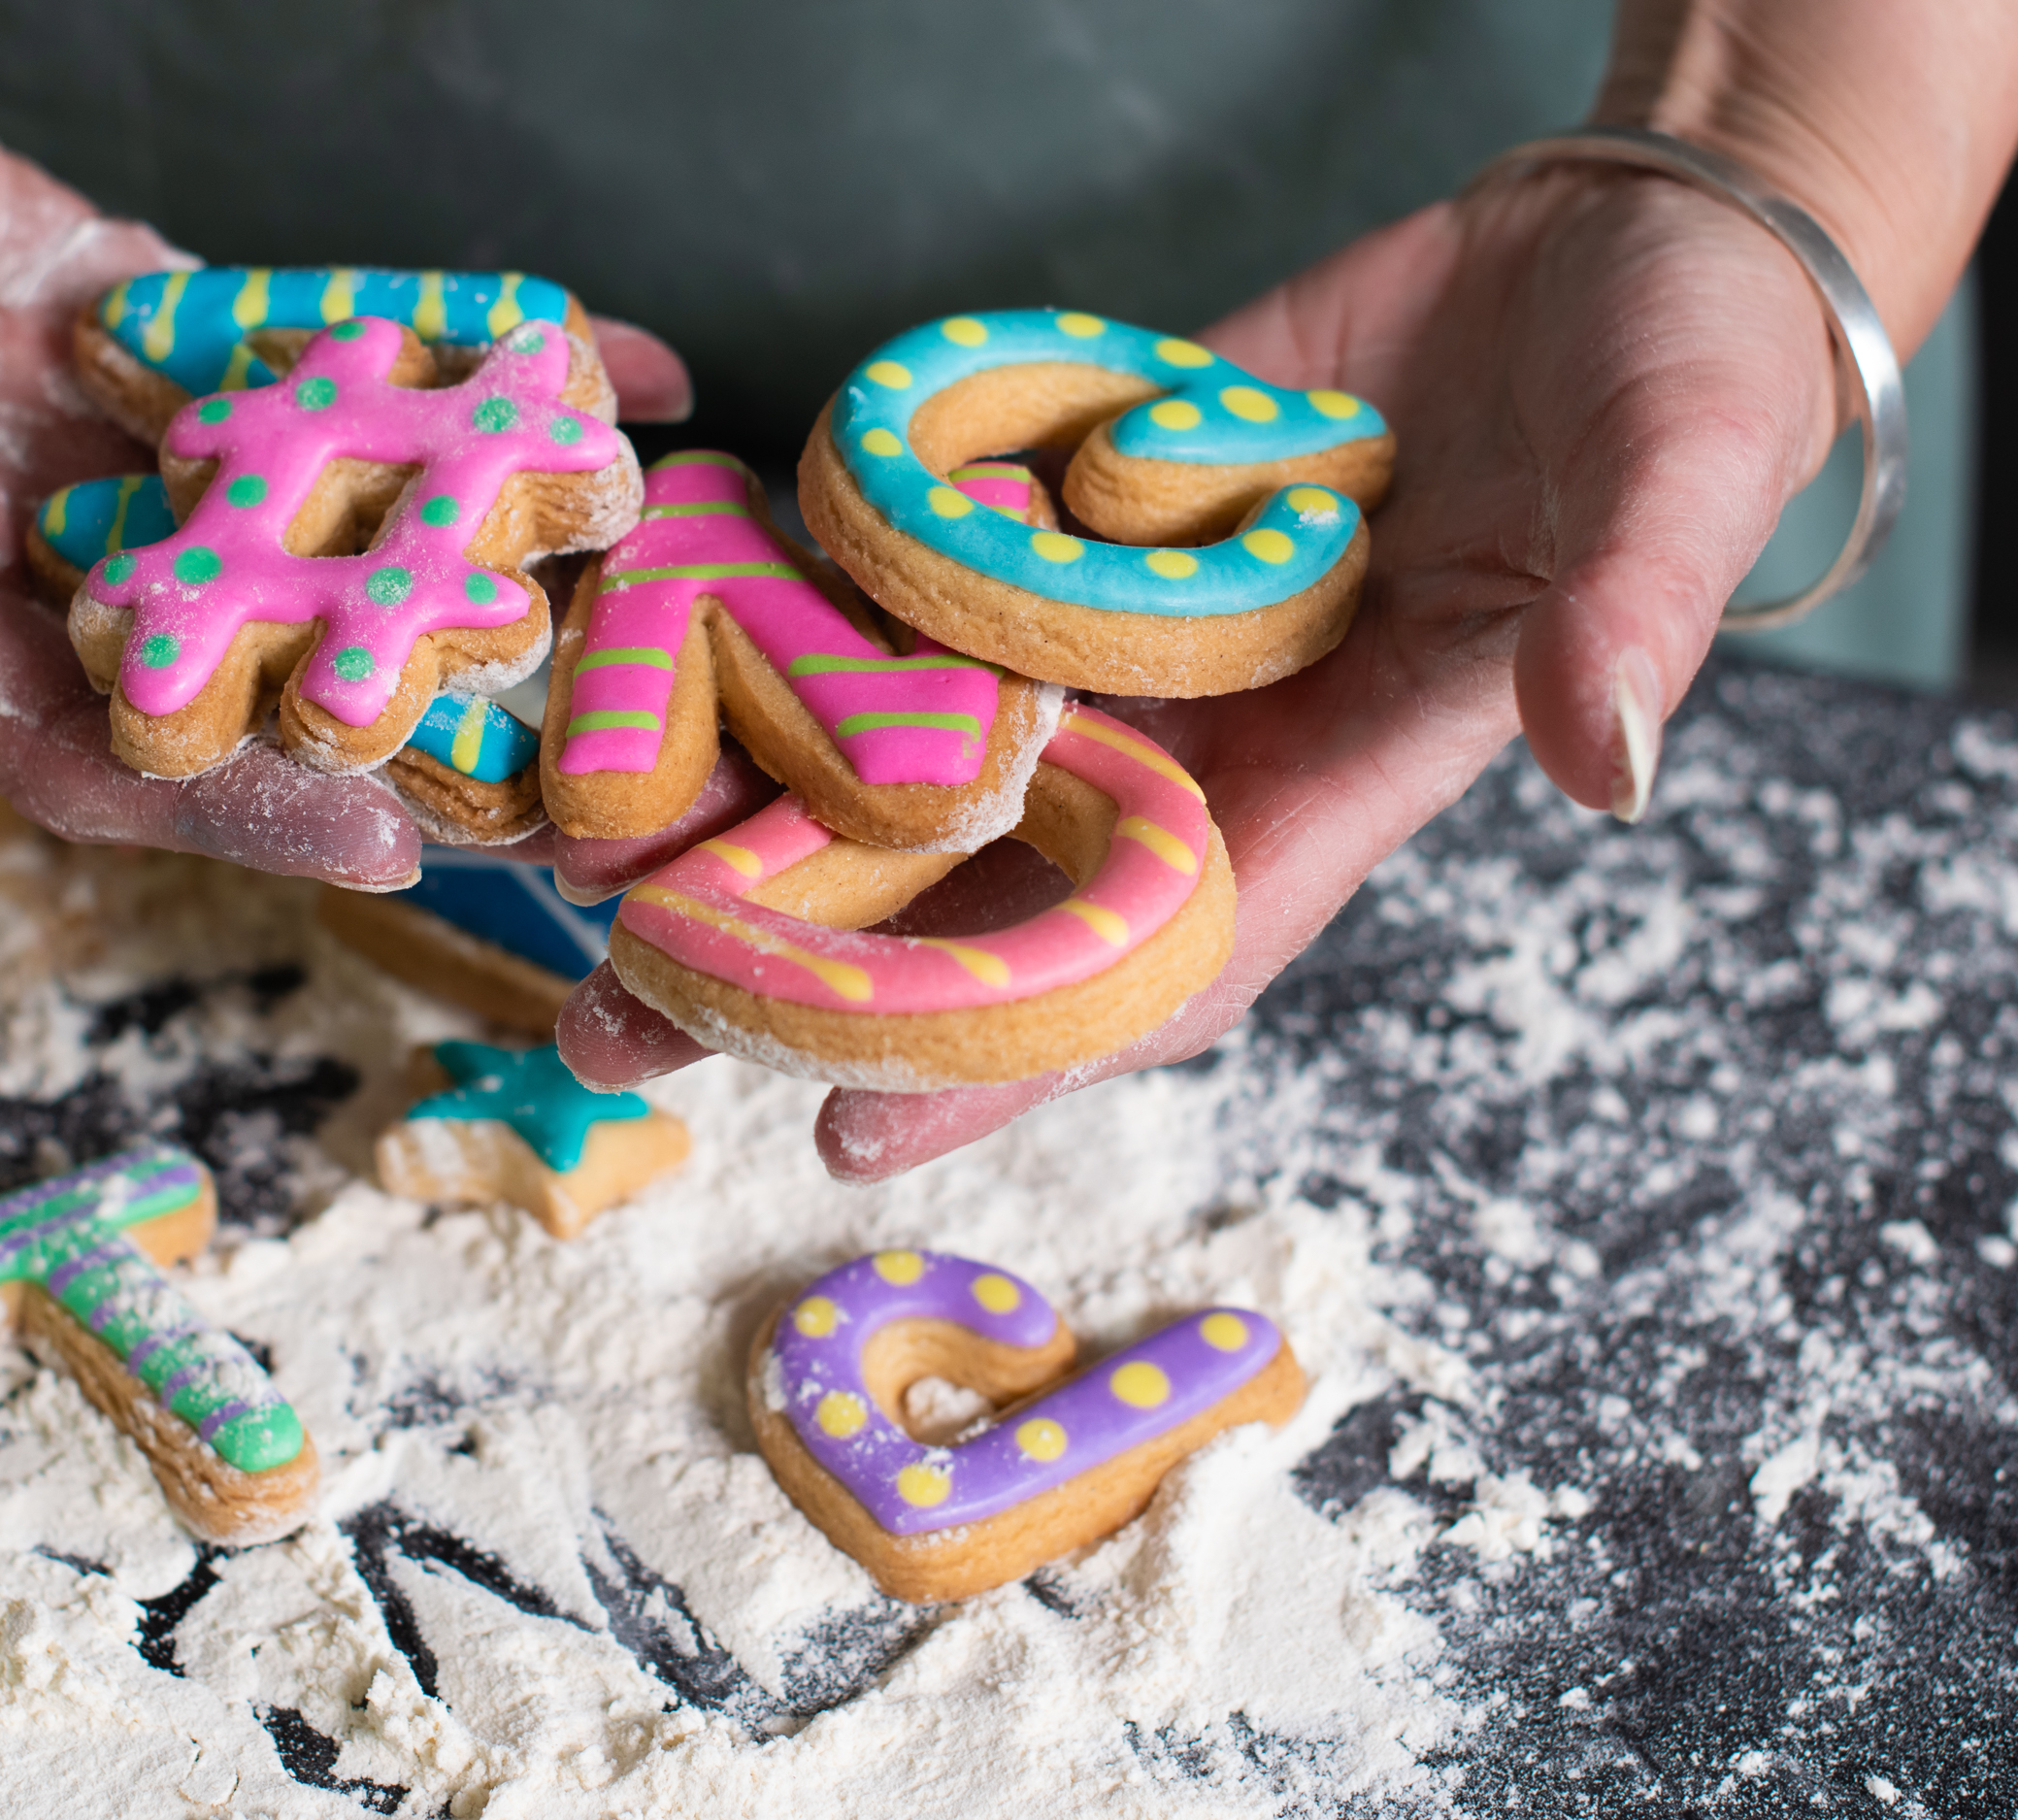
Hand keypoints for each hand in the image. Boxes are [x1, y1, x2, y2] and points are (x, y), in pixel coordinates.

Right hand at [0, 0, 689, 886]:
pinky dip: (433, 356)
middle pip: (237, 663)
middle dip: (398, 708)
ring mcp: (97, 436)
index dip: (226, 802)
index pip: (92, 748)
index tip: (375, 834)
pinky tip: (582, 359)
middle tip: (573, 745)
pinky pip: (306, 352)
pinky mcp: (137, 319)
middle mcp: (26, 546)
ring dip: (461, 540)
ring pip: (302, 515)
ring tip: (633, 555)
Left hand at [558, 165, 1838, 1176]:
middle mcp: (1201, 735)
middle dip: (806, 968)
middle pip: (980, 889)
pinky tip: (666, 630)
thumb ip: (1635, 618)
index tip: (841, 1130)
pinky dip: (806, 607)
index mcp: (1337, 783)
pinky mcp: (1070, 514)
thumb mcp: (1689, 483)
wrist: (1612, 241)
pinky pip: (926, 578)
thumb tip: (1604, 757)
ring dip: (755, 804)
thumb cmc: (1683, 378)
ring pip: (916, 748)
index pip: (1156, 960)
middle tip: (614, 1016)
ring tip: (578, 855)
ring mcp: (1120, 633)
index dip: (1005, 1057)